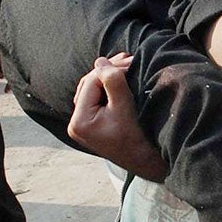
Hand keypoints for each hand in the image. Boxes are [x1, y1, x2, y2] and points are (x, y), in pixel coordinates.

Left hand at [67, 53, 167, 178]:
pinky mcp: (92, 124)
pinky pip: (97, 99)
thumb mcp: (125, 106)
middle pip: (89, 85)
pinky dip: (108, 87)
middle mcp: (76, 124)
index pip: (91, 83)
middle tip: (129, 59)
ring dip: (109, 77)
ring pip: (93, 90)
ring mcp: (83, 125)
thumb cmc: (137, 137)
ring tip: (127, 64)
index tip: (131, 63)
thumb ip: (112, 82)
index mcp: (79, 121)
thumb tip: (101, 61)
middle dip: (108, 71)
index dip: (110, 70)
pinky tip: (121, 77)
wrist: (145, 161)